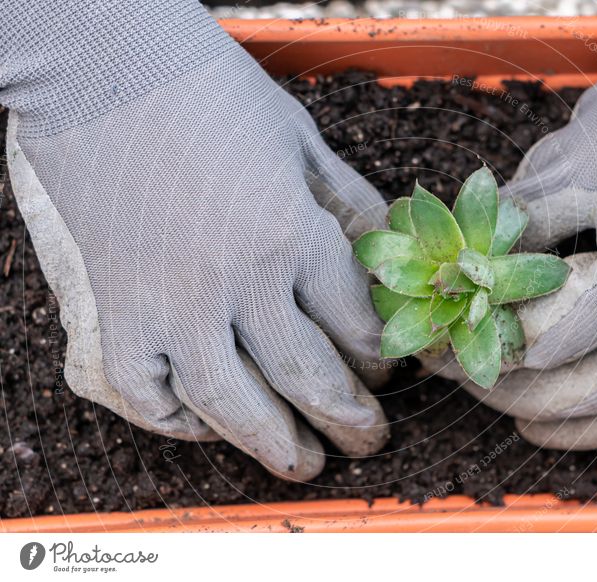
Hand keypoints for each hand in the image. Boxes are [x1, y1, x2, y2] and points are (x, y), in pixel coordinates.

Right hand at [3, 1, 388, 480]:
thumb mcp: (302, 142)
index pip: (357, 327)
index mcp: (292, 235)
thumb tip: (389, 252)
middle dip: (349, 421)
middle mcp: (237, 285)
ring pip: (232, 406)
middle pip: (309, 379)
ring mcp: (169, 305)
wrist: (101, 65)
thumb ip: (348, 206)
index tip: (389, 372)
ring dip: (275, 446)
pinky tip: (207, 427)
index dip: (382, 359)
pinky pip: (146, 393)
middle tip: (368, 443)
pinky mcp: (116, 309)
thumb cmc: (210, 91)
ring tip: (305, 467)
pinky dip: (176, 422)